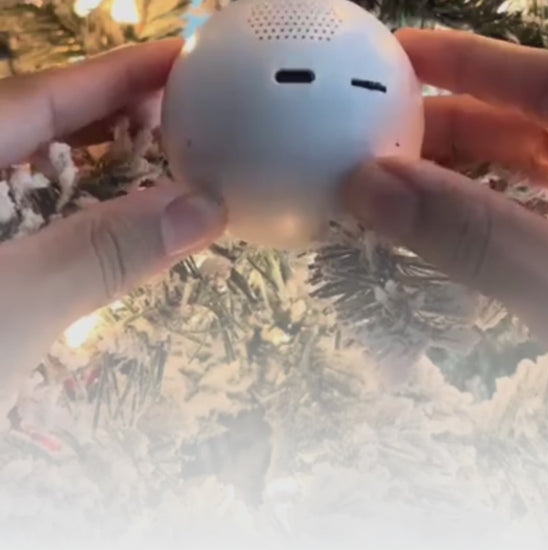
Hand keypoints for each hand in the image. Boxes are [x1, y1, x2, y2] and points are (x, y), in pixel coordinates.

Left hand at [0, 40, 224, 399]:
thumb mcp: (8, 309)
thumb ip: (100, 254)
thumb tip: (203, 209)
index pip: (45, 97)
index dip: (120, 74)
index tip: (184, 58)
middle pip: (48, 127)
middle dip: (122, 116)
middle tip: (193, 114)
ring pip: (48, 177)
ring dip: (111, 170)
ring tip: (172, 162)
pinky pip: (46, 222)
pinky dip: (91, 219)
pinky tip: (124, 221)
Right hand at [343, 29, 547, 346]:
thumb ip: (470, 232)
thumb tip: (369, 186)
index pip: (524, 74)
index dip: (454, 57)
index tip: (388, 60)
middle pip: (507, 116)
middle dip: (434, 123)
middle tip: (368, 141)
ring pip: (508, 164)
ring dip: (444, 168)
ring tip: (385, 180)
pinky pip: (512, 202)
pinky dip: (468, 205)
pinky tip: (431, 217)